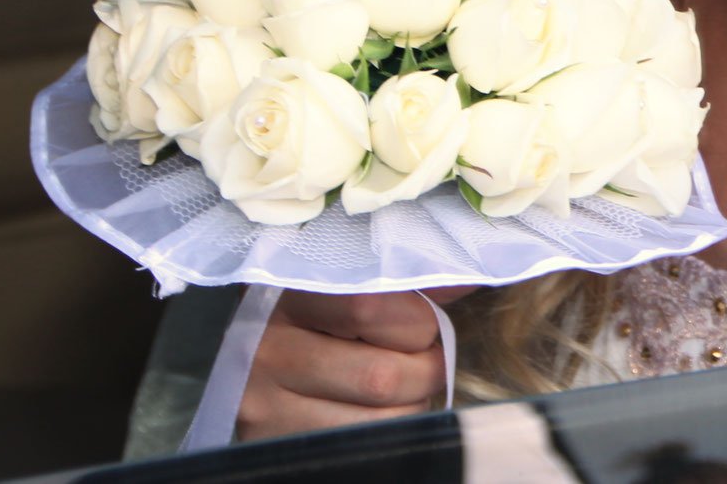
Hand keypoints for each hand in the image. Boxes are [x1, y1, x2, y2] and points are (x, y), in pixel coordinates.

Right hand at [236, 285, 474, 439]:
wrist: (259, 365)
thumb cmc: (319, 319)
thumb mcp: (350, 288)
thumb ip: (405, 285)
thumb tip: (467, 278)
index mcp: (291, 292)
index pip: (369, 306)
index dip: (418, 321)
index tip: (425, 324)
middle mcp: (269, 350)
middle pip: (383, 375)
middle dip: (424, 371)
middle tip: (420, 360)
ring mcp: (264, 405)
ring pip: (381, 419)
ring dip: (412, 406)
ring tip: (400, 388)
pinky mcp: (273, 443)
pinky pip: (367, 448)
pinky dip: (393, 432)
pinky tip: (379, 414)